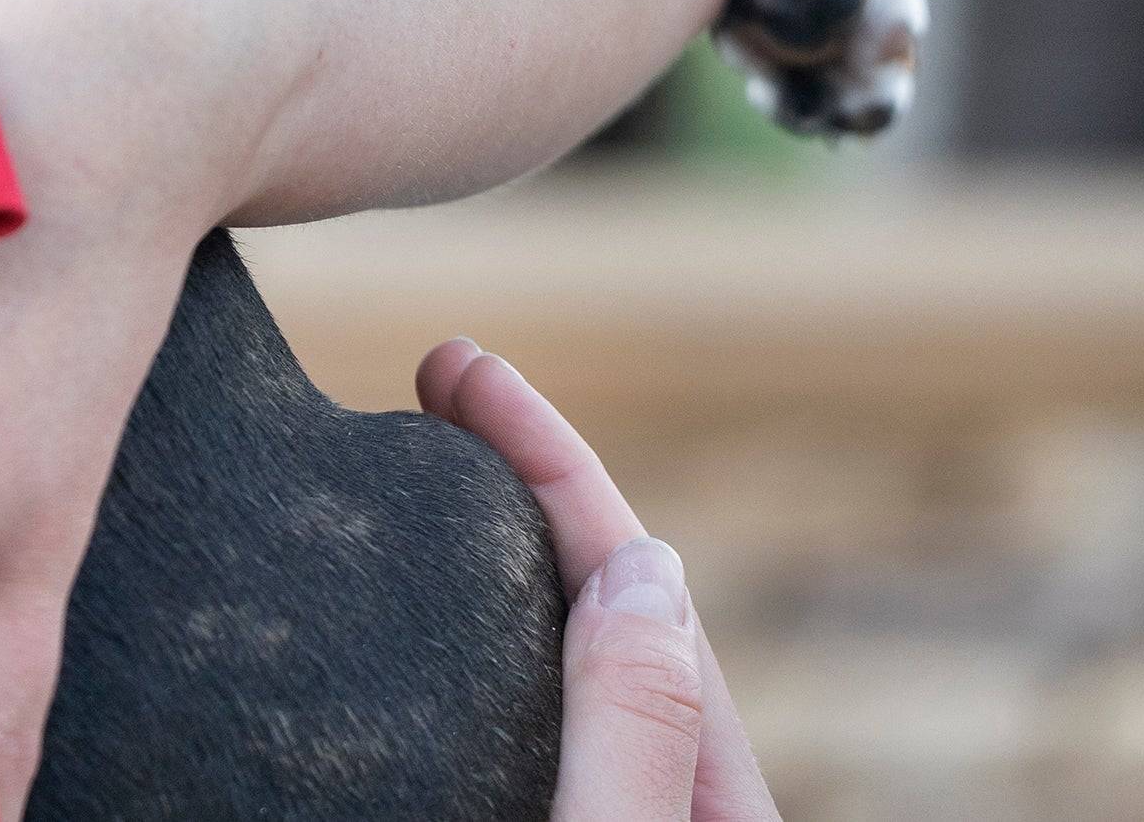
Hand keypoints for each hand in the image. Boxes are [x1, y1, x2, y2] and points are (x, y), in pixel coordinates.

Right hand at [418, 341, 779, 821]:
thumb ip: (635, 732)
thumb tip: (642, 563)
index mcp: (718, 805)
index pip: (641, 587)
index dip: (551, 458)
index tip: (463, 365)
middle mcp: (674, 801)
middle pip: (603, 602)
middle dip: (523, 474)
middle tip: (438, 374)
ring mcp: (602, 807)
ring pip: (561, 660)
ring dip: (497, 546)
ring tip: (425, 451)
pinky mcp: (536, 811)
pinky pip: (519, 713)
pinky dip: (473, 635)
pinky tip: (431, 604)